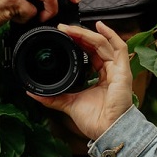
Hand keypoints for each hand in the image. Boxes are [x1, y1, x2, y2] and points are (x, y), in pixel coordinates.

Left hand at [29, 21, 134, 141]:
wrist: (106, 131)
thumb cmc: (95, 121)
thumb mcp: (69, 104)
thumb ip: (53, 97)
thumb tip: (33, 93)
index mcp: (101, 78)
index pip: (91, 54)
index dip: (79, 43)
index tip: (64, 36)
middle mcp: (111, 72)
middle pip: (96, 46)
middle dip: (79, 35)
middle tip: (63, 29)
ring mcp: (118, 70)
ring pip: (103, 44)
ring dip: (87, 34)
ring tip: (71, 28)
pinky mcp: (122, 71)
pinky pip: (119, 48)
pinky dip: (110, 35)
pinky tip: (99, 26)